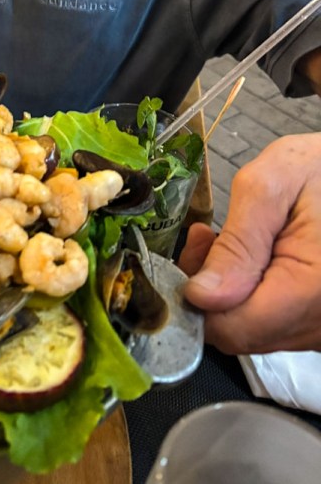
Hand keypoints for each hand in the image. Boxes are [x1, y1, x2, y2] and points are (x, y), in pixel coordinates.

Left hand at [179, 133, 320, 353]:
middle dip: (208, 287)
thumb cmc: (320, 171)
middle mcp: (320, 324)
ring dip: (227, 288)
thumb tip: (200, 295)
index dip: (196, 297)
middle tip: (205, 236)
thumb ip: (237, 242)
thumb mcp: (272, 186)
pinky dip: (249, 292)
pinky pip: (271, 321)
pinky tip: (251, 254)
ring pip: (251, 329)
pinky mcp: (317, 321)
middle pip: (237, 332)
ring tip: (229, 238)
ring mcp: (320, 327)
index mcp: (310, 291)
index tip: (195, 249)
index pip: (231, 328)